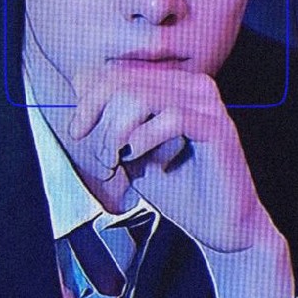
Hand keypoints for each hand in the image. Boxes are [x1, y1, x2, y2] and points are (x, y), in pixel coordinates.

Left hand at [66, 67, 271, 251]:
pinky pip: (170, 117)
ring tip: (115, 162)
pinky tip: (137, 158)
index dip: (89, 97)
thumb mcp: (130, 149)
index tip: (78, 130)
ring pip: (141, 96)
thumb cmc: (178, 187)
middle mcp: (191, 85)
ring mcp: (206, 103)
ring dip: (116, 133)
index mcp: (172, 83)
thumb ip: (110, 117)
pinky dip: (143, 139)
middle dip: (99, 119)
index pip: (119, 70)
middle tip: (101, 157)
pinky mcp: (216, 126)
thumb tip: (80, 81)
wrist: (219, 226)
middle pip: (124, 80)